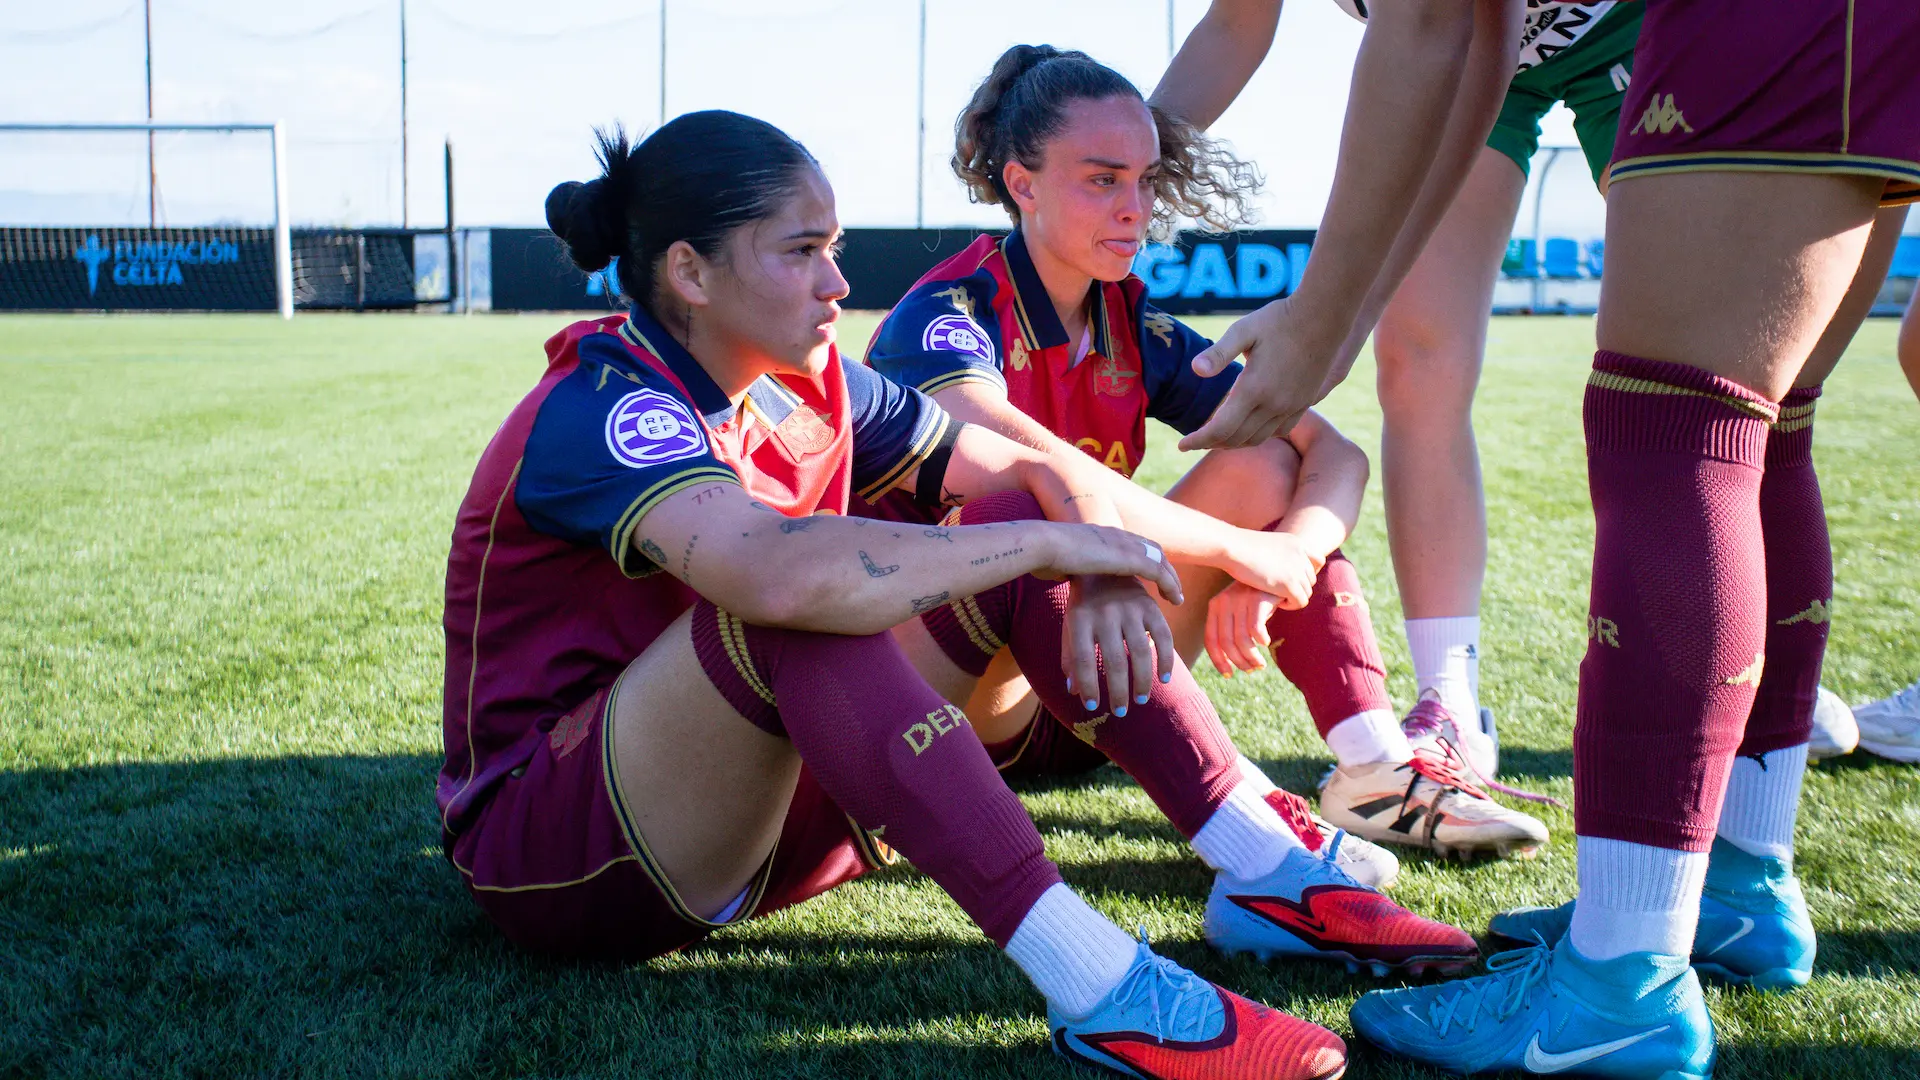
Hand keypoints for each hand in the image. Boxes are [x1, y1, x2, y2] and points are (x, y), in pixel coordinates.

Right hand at [1034, 523, 1184, 605]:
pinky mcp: (1129, 558)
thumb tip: (1061, 574)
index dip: (1145, 560)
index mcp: (1102, 535)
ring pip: (1160, 560)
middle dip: (1165, 568)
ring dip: (1172, 579)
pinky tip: (1175, 599)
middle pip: (1152, 549)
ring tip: (1177, 598)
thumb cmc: (1043, 556)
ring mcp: (1125, 545)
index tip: (1150, 578)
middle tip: (1172, 589)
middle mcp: (1118, 536)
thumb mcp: (1060, 560)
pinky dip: (1170, 585)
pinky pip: (1159, 571)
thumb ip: (1068, 566)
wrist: (1044, 546)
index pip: (1132, 545)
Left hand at [1061, 574, 1178, 714]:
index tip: (1092, 706)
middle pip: (1114, 661)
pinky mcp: (1150, 606)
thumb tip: (1075, 691)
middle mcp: (1105, 613)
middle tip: (1120, 711)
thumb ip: (1071, 656)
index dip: (1088, 685)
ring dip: (1142, 681)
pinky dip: (1166, 660)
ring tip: (1140, 699)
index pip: (1084, 660)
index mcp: (1080, 619)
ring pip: (1140, 652)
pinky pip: (1164, 637)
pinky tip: (1163, 679)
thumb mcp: (1071, 625)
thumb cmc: (1084, 604)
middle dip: (1118, 692)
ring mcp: (1130, 609)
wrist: (1105, 566)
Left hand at [1178, 297, 1348, 450]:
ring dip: (1235, 443)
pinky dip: (1260, 436)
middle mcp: (1274, 404)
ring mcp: (1292, 406)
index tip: (1182, 445)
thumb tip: (1195, 370)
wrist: (1324, 316)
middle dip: (1212, 444)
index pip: (1220, 429)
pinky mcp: (1304, 402)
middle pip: (1237, 439)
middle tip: (1195, 441)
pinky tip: (1250, 429)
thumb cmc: (1279, 319)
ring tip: (1218, 439)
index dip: (1199, 441)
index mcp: (1254, 389)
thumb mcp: (1243, 330)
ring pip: (1258, 439)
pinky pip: (1280, 431)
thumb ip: (1218, 353)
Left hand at [1204, 582, 1279, 677]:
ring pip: (1242, 639)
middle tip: (1251, 670)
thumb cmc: (1259, 597)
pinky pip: (1256, 629)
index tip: (1228, 674)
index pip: (1211, 639)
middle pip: (1226, 643)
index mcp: (1216, 605)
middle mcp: (1225, 601)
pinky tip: (1266, 643)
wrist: (1278, 571)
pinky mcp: (1258, 598)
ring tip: (1260, 664)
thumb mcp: (1240, 609)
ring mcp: (1241, 599)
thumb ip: (1232, 628)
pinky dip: (1260, 641)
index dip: (1218, 660)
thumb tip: (1232, 660)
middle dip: (1239, 662)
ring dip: (1252, 657)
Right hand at [1220, 528, 1319, 610]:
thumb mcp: (1266, 545)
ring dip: (1293, 597)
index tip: (1294, 578)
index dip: (1309, 572)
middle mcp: (1301, 555)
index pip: (1318, 560)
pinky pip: (1301, 601)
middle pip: (1311, 579)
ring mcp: (1297, 570)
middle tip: (1279, 591)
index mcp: (1297, 543)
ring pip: (1307, 592)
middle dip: (1297, 587)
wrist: (1233, 547)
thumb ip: (1277, 554)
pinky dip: (1291, 605)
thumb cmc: (1239, 547)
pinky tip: (1277, 603)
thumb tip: (1277, 567)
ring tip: (1276, 597)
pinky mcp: (1289, 584)